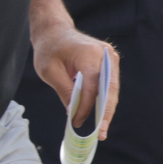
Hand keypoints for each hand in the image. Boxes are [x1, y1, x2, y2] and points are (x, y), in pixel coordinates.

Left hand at [32, 22, 119, 139]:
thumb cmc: (49, 48)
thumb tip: (74, 113)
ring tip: (102, 129)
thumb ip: (64, 91)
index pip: (93, 87)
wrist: (54, 29)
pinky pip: (110, 84)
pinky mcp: (109, 61)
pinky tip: (100, 115)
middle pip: (109, 89)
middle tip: (101, 134)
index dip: (86, 107)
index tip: (76, 122)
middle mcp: (104, 54)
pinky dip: (105, 99)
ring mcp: (109, 56)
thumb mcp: (49, 71)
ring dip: (107, 108)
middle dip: (105, 113)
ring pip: (112, 88)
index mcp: (89, 54)